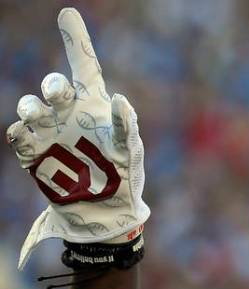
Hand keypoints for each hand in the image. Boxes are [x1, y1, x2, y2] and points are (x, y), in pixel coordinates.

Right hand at [6, 7, 149, 269]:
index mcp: (95, 105)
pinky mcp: (33, 153)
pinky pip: (18, 135)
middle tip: (59, 93)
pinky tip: (28, 135)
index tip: (68, 15)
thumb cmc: (123, 177)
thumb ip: (127, 126)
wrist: (106, 211)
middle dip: (53, 86)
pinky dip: (21, 132)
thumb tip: (122, 101)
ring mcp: (48, 132)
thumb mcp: (131, 152)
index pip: (84, 66)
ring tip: (38, 115)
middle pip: (54, 88)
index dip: (76, 40)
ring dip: (31, 107)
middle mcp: (68, 113)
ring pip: (30, 107)